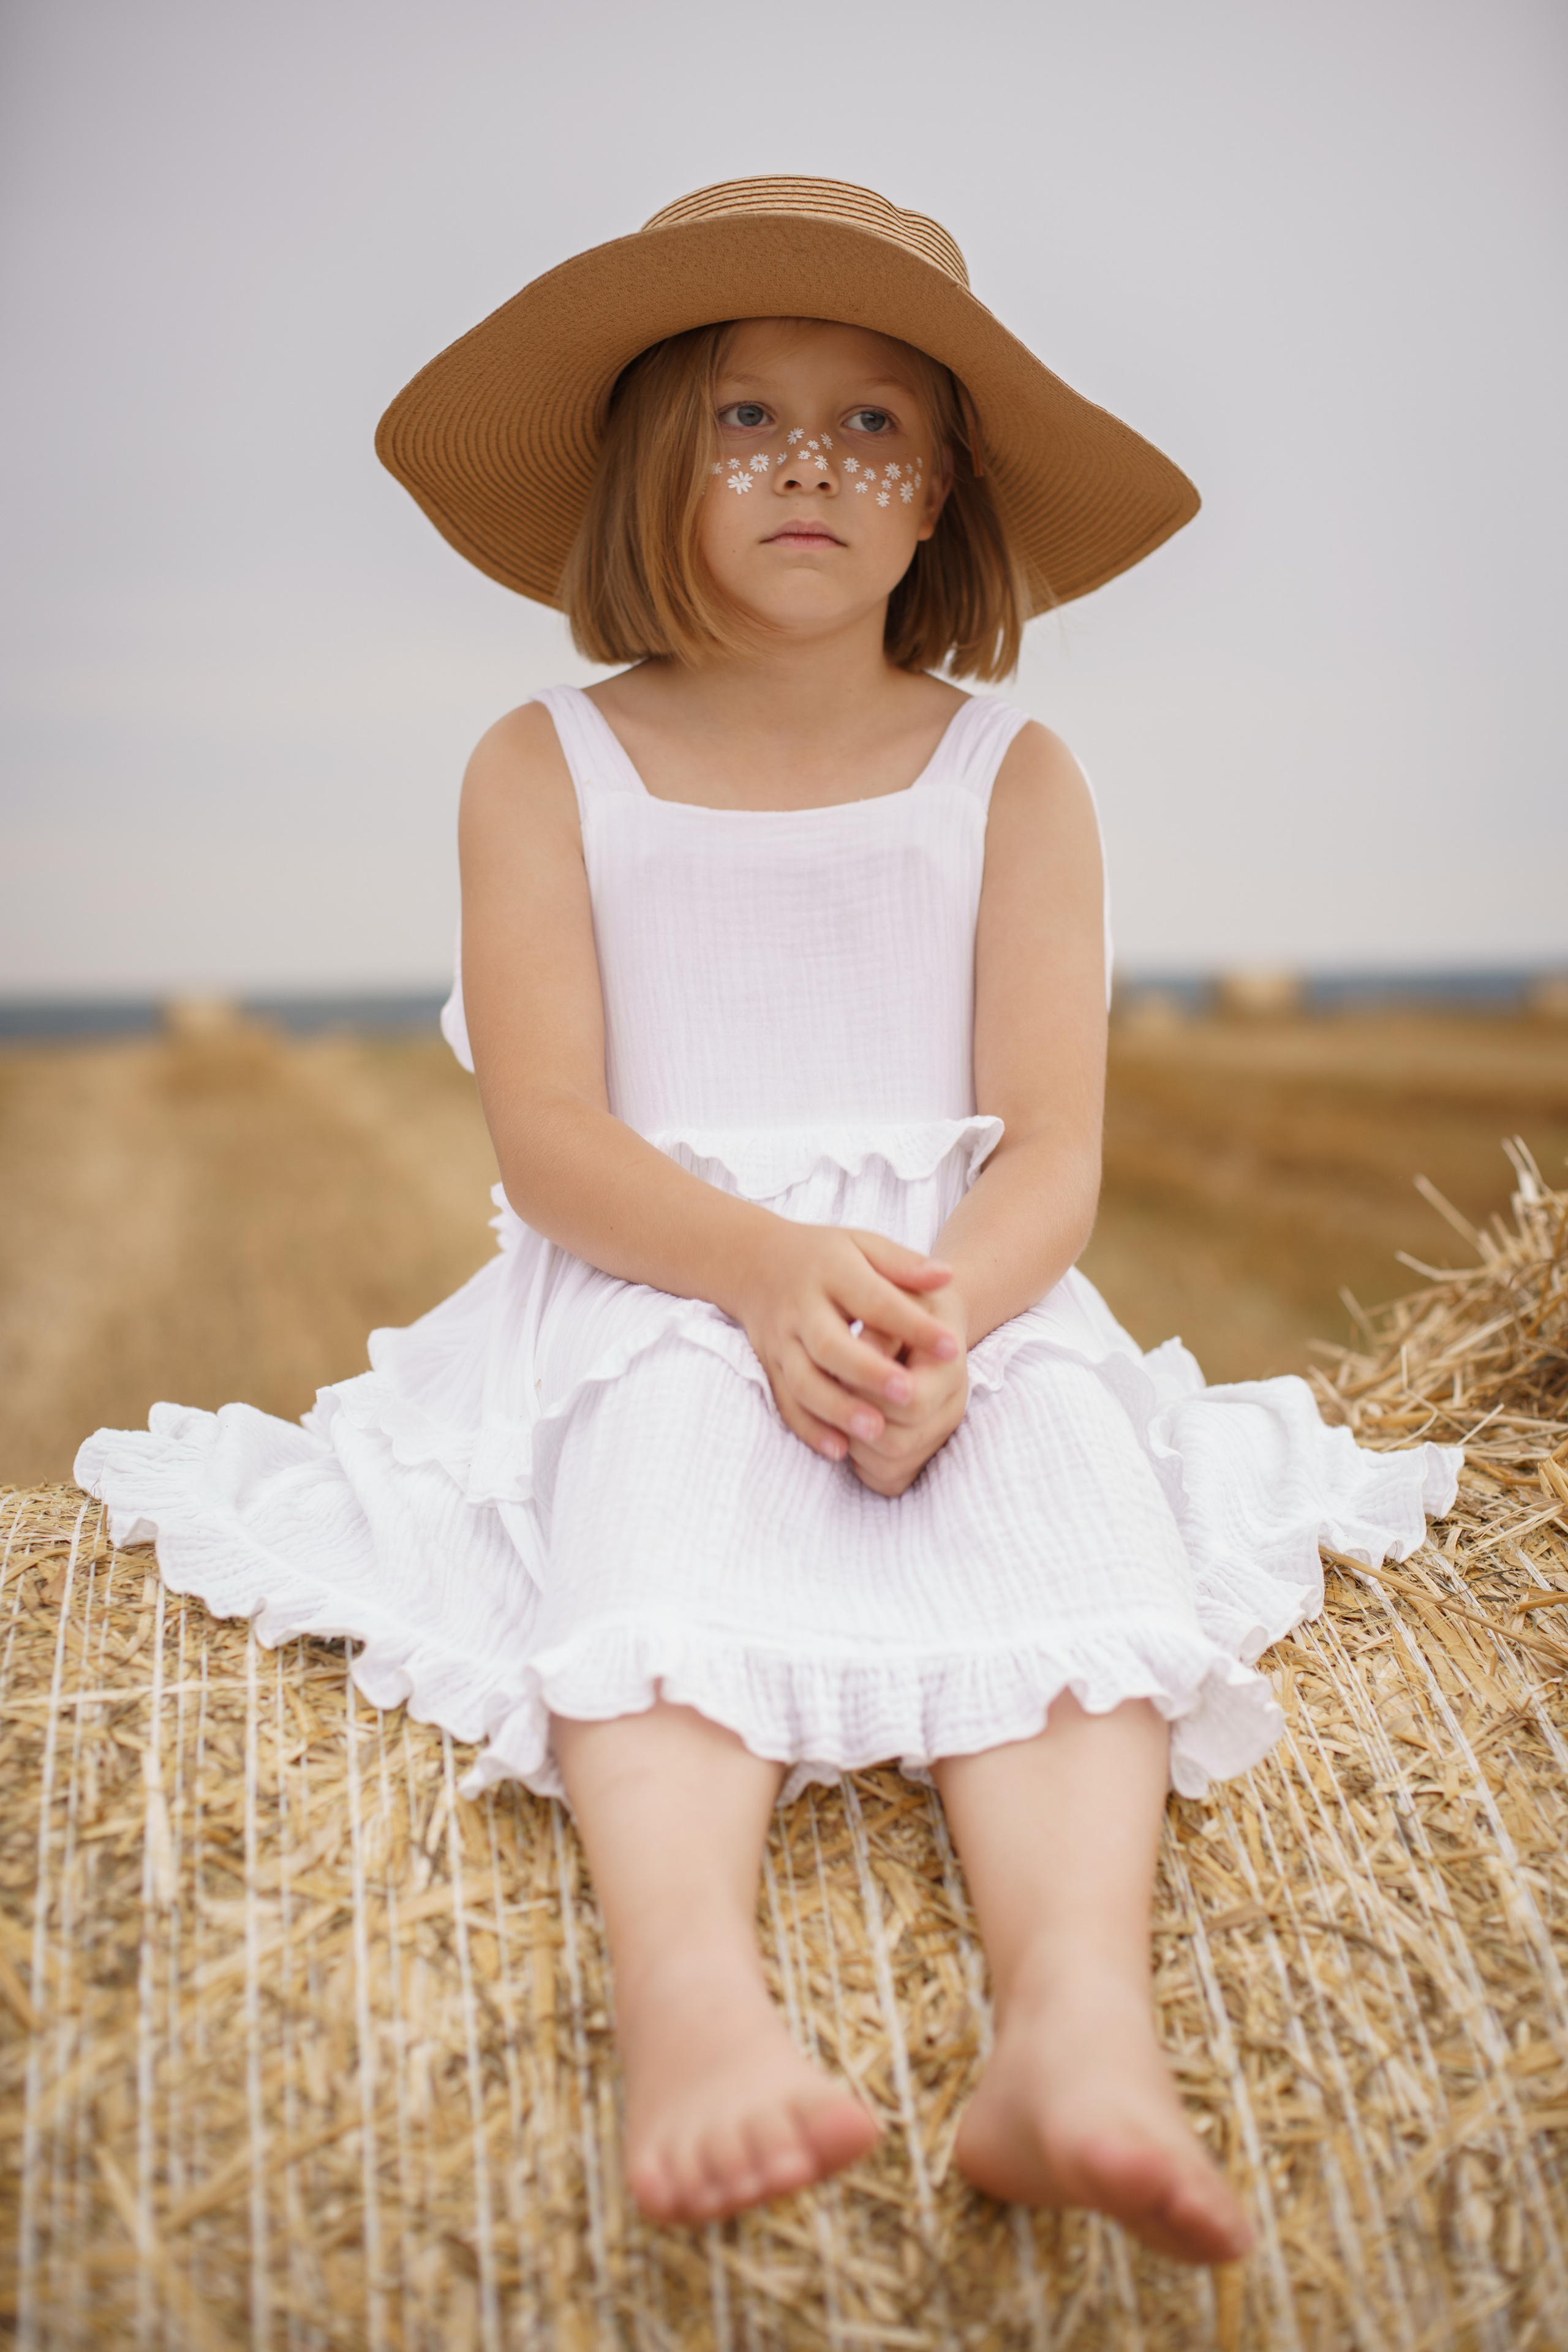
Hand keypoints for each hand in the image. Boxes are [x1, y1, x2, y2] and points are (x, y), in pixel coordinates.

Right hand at [734, 1223, 959, 1470]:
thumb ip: (904, 1264)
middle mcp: (801, 1308)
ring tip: (876, 1431)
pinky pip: (785, 1402)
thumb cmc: (826, 1257)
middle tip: (909, 1394)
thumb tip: (948, 1277)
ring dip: (838, 1409)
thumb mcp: (865, 1245)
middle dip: (869, 1373)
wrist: (754, 1262)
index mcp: (832, 1271)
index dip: (913, 1325)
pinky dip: (809, 1428)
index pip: (875, 1300)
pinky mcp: (769, 1366)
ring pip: (803, 1381)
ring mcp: (780, 1340)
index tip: (953, 1347)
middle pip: (831, 1345)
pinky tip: (839, 1450)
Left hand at [844, 1281, 969, 1496]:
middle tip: (832, 1394)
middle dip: (856, 1423)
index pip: (911, 1401)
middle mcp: (951, 1407)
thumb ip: (882, 1326)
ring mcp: (938, 1434)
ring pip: (891, 1468)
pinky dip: (865, 1466)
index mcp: (947, 1367)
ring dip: (855, 1447)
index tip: (841, 1370)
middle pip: (898, 1443)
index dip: (871, 1392)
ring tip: (838, 1413)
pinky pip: (889, 1481)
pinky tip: (850, 1435)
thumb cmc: (906, 1302)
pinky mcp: (922, 1451)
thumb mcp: (897, 1299)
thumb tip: (861, 1350)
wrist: (931, 1318)